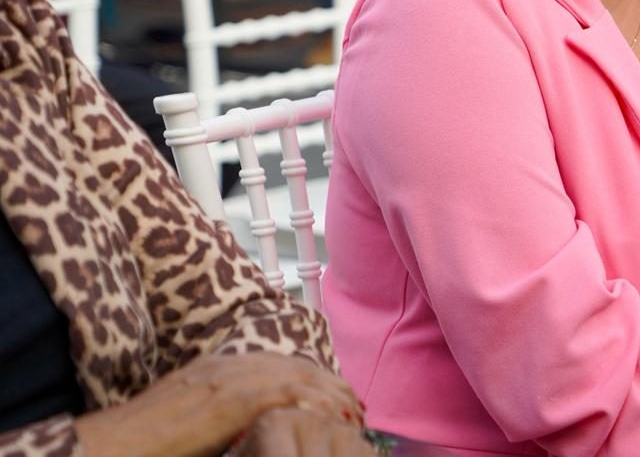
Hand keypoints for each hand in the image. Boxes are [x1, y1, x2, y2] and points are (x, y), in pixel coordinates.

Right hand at [75, 352, 363, 456]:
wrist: (119, 442)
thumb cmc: (150, 439)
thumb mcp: (193, 417)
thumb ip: (224, 415)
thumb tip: (252, 429)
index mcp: (220, 367)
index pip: (278, 365)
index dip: (311, 379)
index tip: (332, 396)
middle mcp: (230, 365)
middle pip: (295, 366)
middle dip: (328, 384)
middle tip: (354, 405)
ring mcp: (233, 378)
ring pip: (299, 376)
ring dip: (331, 394)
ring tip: (354, 413)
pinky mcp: (235, 398)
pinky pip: (288, 393)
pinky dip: (316, 402)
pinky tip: (335, 416)